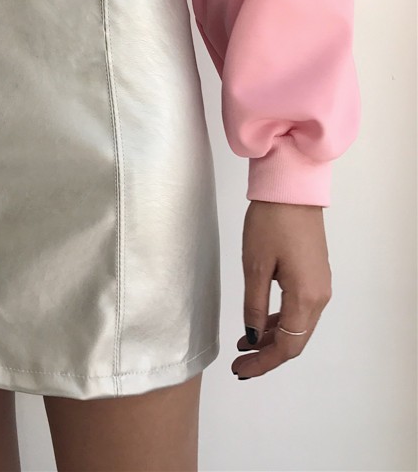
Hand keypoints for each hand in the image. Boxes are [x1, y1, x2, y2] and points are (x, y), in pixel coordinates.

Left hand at [233, 199, 331, 379]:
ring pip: (297, 324)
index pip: (288, 345)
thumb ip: (253, 305)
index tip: (241, 370)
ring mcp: (319, 285)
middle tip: (240, 365)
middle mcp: (319, 296)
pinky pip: (298, 308)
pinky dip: (279, 320)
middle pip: (296, 339)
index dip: (264, 362)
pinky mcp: (313, 274)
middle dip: (268, 355)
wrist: (292, 190)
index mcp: (306, 297)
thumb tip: (252, 337)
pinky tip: (260, 323)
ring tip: (244, 345)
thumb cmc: (271, 224)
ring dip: (272, 338)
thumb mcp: (255, 266)